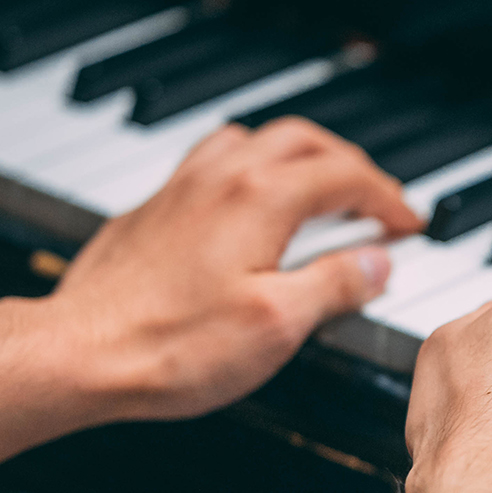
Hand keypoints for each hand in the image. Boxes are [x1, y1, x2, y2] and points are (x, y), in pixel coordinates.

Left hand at [36, 117, 422, 421]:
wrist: (82, 353)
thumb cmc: (172, 344)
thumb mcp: (280, 324)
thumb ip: (337, 285)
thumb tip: (375, 264)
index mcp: (261, 199)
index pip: (346, 177)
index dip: (388, 198)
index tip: (409, 224)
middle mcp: (222, 179)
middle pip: (305, 142)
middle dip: (352, 166)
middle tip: (377, 199)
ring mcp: (184, 189)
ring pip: (256, 140)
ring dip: (301, 155)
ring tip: (322, 186)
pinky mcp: (156, 209)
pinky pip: (216, 160)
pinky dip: (254, 167)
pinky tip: (252, 201)